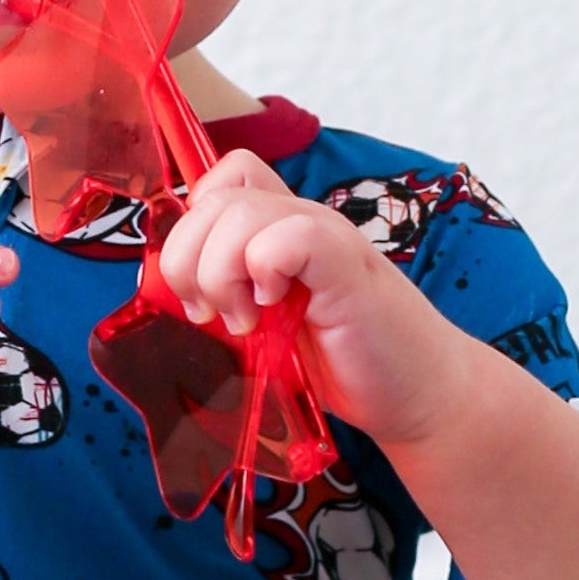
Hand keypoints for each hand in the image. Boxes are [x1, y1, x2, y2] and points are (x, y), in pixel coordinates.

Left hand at [151, 150, 471, 446]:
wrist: (417, 395)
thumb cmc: (342, 365)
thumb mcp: (264, 329)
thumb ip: (225, 299)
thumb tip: (161, 295)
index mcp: (276, 231)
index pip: (214, 183)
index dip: (186, 229)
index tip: (195, 291)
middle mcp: (300, 222)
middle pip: (212, 197)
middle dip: (188, 261)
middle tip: (212, 314)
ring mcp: (326, 238)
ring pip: (239, 213)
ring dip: (222, 273)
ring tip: (245, 321)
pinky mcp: (347, 267)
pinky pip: (291, 236)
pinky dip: (266, 271)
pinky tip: (276, 309)